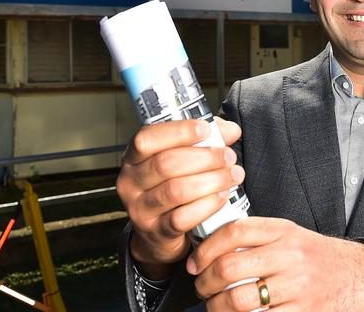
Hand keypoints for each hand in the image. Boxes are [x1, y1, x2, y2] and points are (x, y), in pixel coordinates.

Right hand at [117, 118, 243, 278]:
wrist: (158, 234)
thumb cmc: (172, 187)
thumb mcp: (182, 159)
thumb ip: (205, 140)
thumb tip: (230, 131)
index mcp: (133, 158)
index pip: (146, 139)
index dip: (177, 132)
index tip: (205, 129)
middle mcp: (131, 183)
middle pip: (165, 164)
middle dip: (204, 157)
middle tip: (229, 156)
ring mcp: (140, 209)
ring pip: (176, 191)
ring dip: (211, 180)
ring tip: (233, 175)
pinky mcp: (156, 232)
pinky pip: (183, 217)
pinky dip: (207, 205)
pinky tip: (223, 196)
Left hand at [187, 217, 363, 311]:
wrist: (357, 276)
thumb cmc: (317, 257)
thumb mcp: (291, 234)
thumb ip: (257, 237)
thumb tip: (212, 247)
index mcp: (283, 231)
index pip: (234, 232)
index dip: (206, 248)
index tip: (195, 262)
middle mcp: (289, 256)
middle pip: (230, 267)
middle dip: (205, 282)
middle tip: (201, 287)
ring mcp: (296, 287)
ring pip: (239, 300)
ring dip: (216, 307)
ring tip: (214, 306)